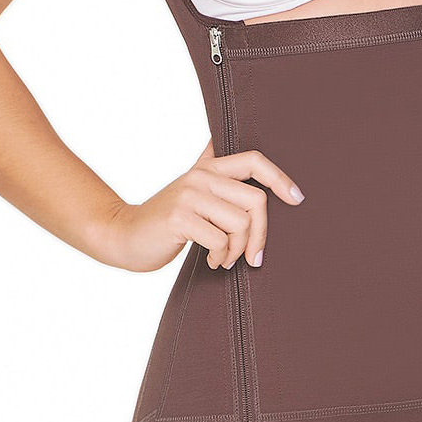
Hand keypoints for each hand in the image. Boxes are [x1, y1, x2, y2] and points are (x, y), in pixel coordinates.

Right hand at [101, 137, 304, 272]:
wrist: (124, 236)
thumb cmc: (166, 220)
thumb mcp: (192, 191)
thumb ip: (214, 172)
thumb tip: (242, 159)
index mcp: (209, 168)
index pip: (255, 160)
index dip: (281, 178)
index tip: (298, 199)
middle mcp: (200, 176)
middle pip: (256, 201)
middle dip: (262, 235)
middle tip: (255, 257)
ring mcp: (189, 195)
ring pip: (241, 224)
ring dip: (238, 251)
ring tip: (224, 259)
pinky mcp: (179, 218)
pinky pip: (220, 241)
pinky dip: (221, 258)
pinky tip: (212, 262)